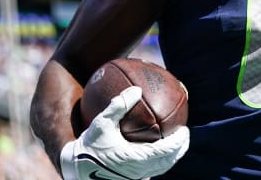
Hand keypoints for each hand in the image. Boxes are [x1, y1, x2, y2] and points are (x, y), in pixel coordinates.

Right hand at [60, 86, 189, 179]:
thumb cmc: (88, 144)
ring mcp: (133, 178)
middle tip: (184, 136)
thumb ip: (118, 105)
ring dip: (170, 157)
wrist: (75, 167)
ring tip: (176, 144)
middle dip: (179, 150)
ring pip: (159, 169)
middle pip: (166, 163)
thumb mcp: (101, 122)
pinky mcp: (128, 179)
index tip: (185, 130)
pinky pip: (149, 171)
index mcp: (133, 159)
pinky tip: (158, 151)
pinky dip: (158, 162)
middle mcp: (136, 172)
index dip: (178, 143)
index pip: (164, 152)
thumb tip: (136, 89)